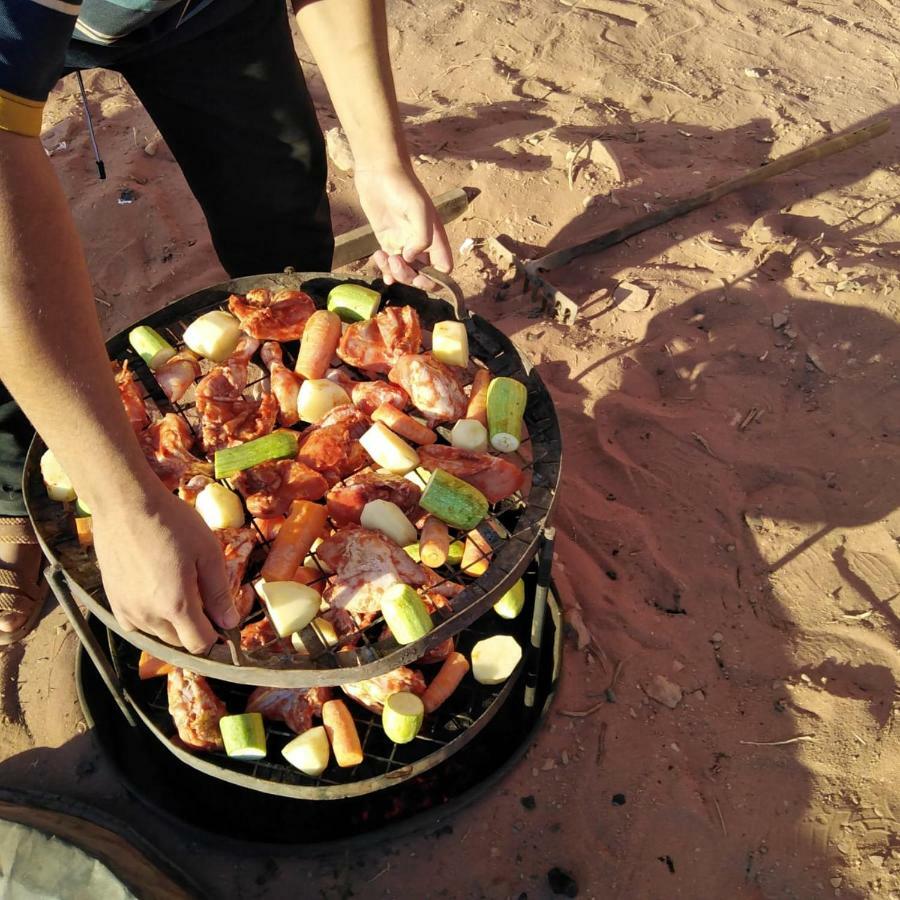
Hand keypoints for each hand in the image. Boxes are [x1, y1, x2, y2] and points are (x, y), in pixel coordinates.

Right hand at [91, 487, 237, 653]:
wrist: (126, 504)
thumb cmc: (172, 523)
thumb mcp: (208, 553)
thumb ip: (219, 592)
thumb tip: (230, 622)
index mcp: (176, 605)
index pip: (199, 644)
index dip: (216, 637)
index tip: (223, 621)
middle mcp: (148, 616)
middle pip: (179, 642)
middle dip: (196, 629)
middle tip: (204, 599)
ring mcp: (127, 610)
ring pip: (157, 635)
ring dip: (173, 625)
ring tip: (181, 591)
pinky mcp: (113, 601)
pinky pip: (136, 626)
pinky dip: (151, 620)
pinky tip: (158, 595)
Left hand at [354, 164, 452, 289]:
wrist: (379, 172)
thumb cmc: (404, 187)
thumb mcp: (419, 210)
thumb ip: (422, 237)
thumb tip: (411, 259)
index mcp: (436, 238)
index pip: (443, 269)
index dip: (434, 278)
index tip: (419, 274)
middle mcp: (422, 244)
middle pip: (422, 275)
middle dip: (409, 276)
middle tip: (396, 262)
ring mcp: (404, 243)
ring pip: (405, 272)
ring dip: (395, 273)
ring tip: (385, 257)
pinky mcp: (387, 240)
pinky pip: (390, 264)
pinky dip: (385, 269)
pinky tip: (380, 260)